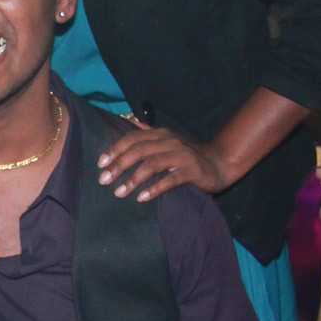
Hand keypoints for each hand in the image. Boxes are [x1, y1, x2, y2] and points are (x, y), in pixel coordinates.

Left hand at [97, 125, 232, 201]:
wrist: (220, 163)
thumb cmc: (187, 156)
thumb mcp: (166, 142)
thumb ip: (147, 135)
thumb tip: (126, 122)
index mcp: (160, 134)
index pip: (132, 138)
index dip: (115, 149)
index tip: (100, 164)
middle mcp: (170, 141)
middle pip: (139, 150)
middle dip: (119, 165)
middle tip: (104, 180)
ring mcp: (182, 155)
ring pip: (152, 164)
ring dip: (133, 179)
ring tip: (119, 192)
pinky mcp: (192, 170)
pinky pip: (170, 179)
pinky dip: (155, 188)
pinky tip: (142, 198)